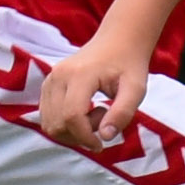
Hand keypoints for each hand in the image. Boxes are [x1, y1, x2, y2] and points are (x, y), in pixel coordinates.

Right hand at [34, 34, 151, 154]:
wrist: (117, 40)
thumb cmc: (129, 64)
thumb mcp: (136, 89)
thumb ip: (123, 113)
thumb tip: (105, 137)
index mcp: (80, 75)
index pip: (72, 116)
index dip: (85, 137)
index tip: (101, 144)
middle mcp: (58, 76)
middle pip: (57, 123)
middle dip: (79, 134)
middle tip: (103, 120)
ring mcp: (50, 79)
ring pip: (49, 123)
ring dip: (71, 131)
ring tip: (94, 115)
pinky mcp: (47, 84)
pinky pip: (47, 116)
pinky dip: (64, 124)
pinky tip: (84, 112)